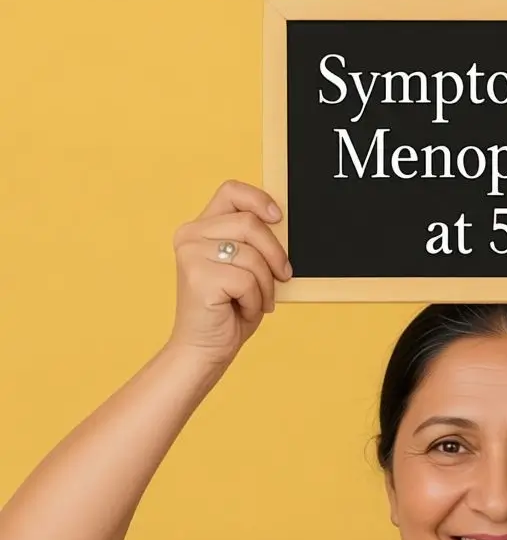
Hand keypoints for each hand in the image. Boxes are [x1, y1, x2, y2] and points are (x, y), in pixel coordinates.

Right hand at [166, 180, 291, 366]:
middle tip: (283, 276)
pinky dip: (255, 299)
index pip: (231, 191)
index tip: (279, 218)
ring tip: (257, 300)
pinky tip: (241, 309)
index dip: (259, 199)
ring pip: (252, 255)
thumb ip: (254, 244)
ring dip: (265, 284)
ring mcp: (191, 254)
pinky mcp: (198, 276)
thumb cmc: (229, 309)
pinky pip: (247, 279)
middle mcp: (190, 235)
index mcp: (201, 228)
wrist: (205, 348)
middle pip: (250, 224)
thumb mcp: (246, 268)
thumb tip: (282, 224)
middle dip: (275, 253)